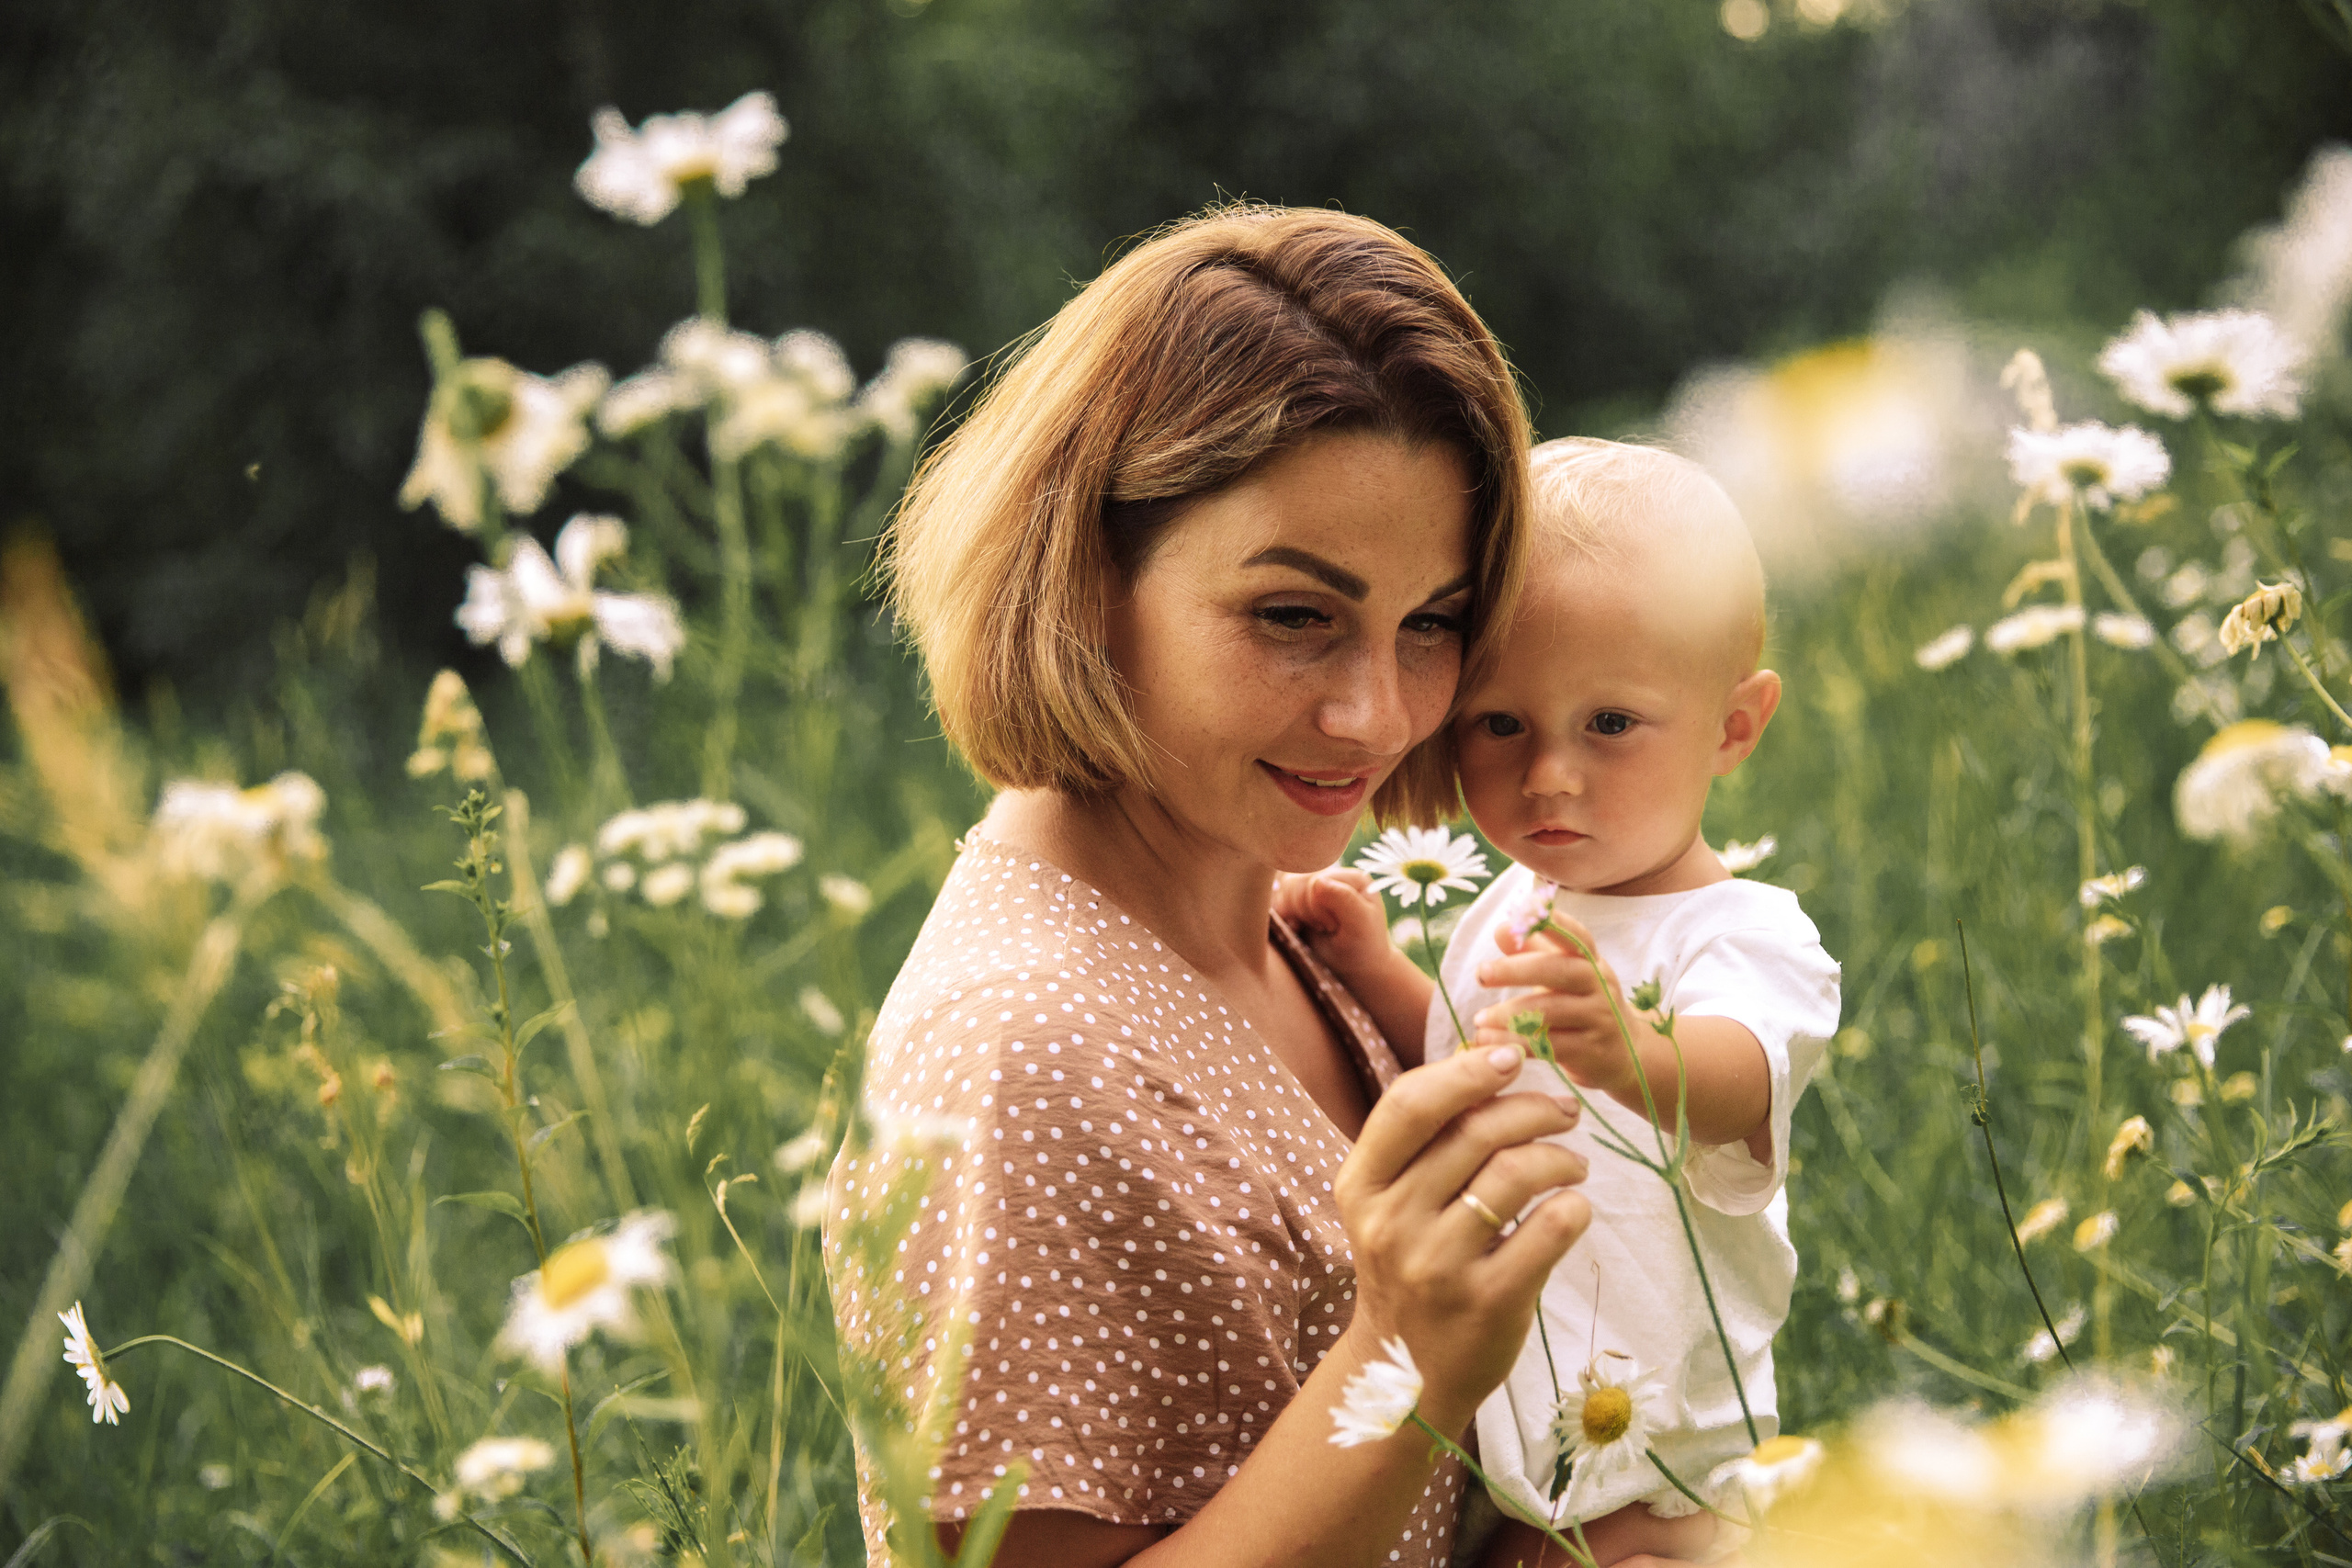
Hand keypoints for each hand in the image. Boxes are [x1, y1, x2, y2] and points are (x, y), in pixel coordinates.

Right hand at [1272, 866, 1395, 980]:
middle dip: (1304, 911)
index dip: (1317, 908)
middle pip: (1296, 882)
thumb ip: (1344, 899)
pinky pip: (1277, 898)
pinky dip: (1282, 915)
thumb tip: (1318, 881)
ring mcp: (1314, 887)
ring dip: (1293, 913)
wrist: (1353, 971)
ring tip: (1313, 928)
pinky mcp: (1299, 899)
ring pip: (1284, 889)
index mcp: (1351, 878)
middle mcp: (1332, 876)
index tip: (1335, 927)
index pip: (1315, 881)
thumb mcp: (1360, 926)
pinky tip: (1297, 928)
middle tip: (1324, 929)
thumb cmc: (1362, 950)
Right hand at [1332, 1041, 1590, 1436]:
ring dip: (1561, 1156)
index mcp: (1361, 1186)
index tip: (1512, 1055)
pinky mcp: (1487, 1302)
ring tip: (1574, 1163)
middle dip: (1532, 1107)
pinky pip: (1549, 1229)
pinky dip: (1574, 1206)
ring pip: (1516, 1173)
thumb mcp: (1392, 1203)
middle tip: (1564, 1110)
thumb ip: (1427, 1140)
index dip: (1465, 1071)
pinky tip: (1574, 1207)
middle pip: (1474, 1132)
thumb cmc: (1409, 1265)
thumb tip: (1487, 1057)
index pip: (1408, 1104)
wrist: (1408, 1372)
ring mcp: (1437, 1265)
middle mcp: (1391, 1222)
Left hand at [1468, 914, 1654, 1099]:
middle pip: (1560, 970)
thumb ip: (1532, 952)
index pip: (1577, 937)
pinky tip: (1490, 1042)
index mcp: (1591, 962)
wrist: (1623, 1054)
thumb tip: (1502, 928)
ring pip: (1552, 1011)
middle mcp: (1600, 986)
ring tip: (1479, 1020)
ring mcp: (1599, 1018)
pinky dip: (1516, 1043)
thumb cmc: (1581, 1004)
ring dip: (1511, 1014)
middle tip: (1481, 973)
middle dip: (1517, 970)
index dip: (1555, 923)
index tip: (1523, 913)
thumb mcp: (1562, 976)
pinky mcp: (1591, 1051)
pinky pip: (1550, 1046)